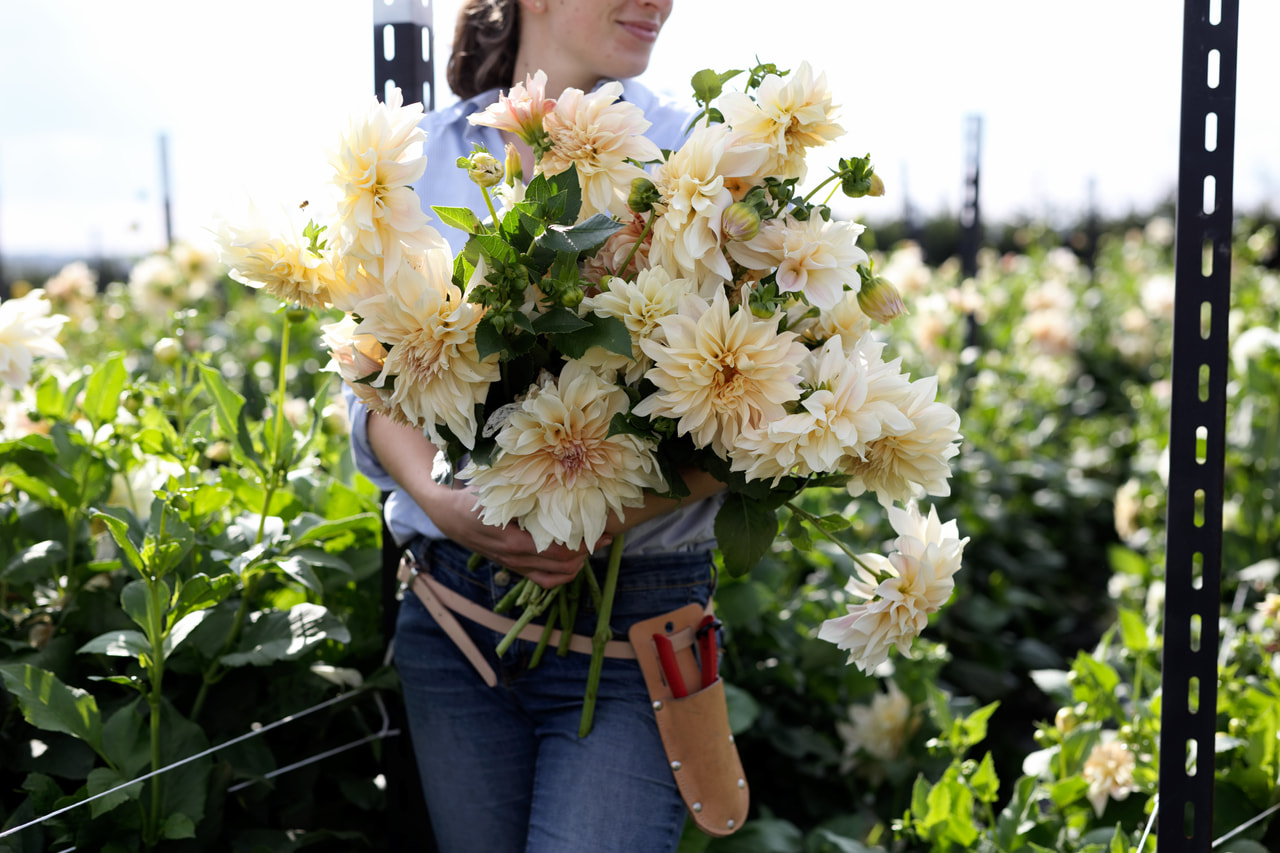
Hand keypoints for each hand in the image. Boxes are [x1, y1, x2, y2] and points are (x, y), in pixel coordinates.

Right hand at [430, 486, 606, 587]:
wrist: (449, 517)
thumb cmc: (474, 499)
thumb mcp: (496, 490)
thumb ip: (521, 487)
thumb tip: (553, 471)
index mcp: (512, 540)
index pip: (556, 551)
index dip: (582, 544)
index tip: (601, 529)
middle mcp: (515, 558)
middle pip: (561, 566)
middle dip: (587, 553)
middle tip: (605, 536)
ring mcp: (515, 565)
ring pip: (555, 577)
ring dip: (577, 565)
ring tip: (593, 548)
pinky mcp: (515, 568)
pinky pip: (544, 580)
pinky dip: (562, 574)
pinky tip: (574, 561)